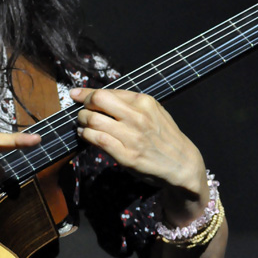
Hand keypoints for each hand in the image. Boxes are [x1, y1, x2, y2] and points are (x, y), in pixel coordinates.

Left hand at [70, 88, 208, 224]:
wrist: (182, 165)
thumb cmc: (164, 136)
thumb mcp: (153, 111)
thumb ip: (129, 102)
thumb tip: (97, 94)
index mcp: (144, 102)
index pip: (106, 92)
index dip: (86, 93)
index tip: (75, 94)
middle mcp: (138, 117)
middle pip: (97, 101)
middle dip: (84, 106)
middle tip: (82, 112)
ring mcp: (132, 137)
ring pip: (94, 120)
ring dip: (82, 122)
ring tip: (83, 125)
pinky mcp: (127, 156)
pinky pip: (98, 140)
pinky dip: (86, 135)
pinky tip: (86, 135)